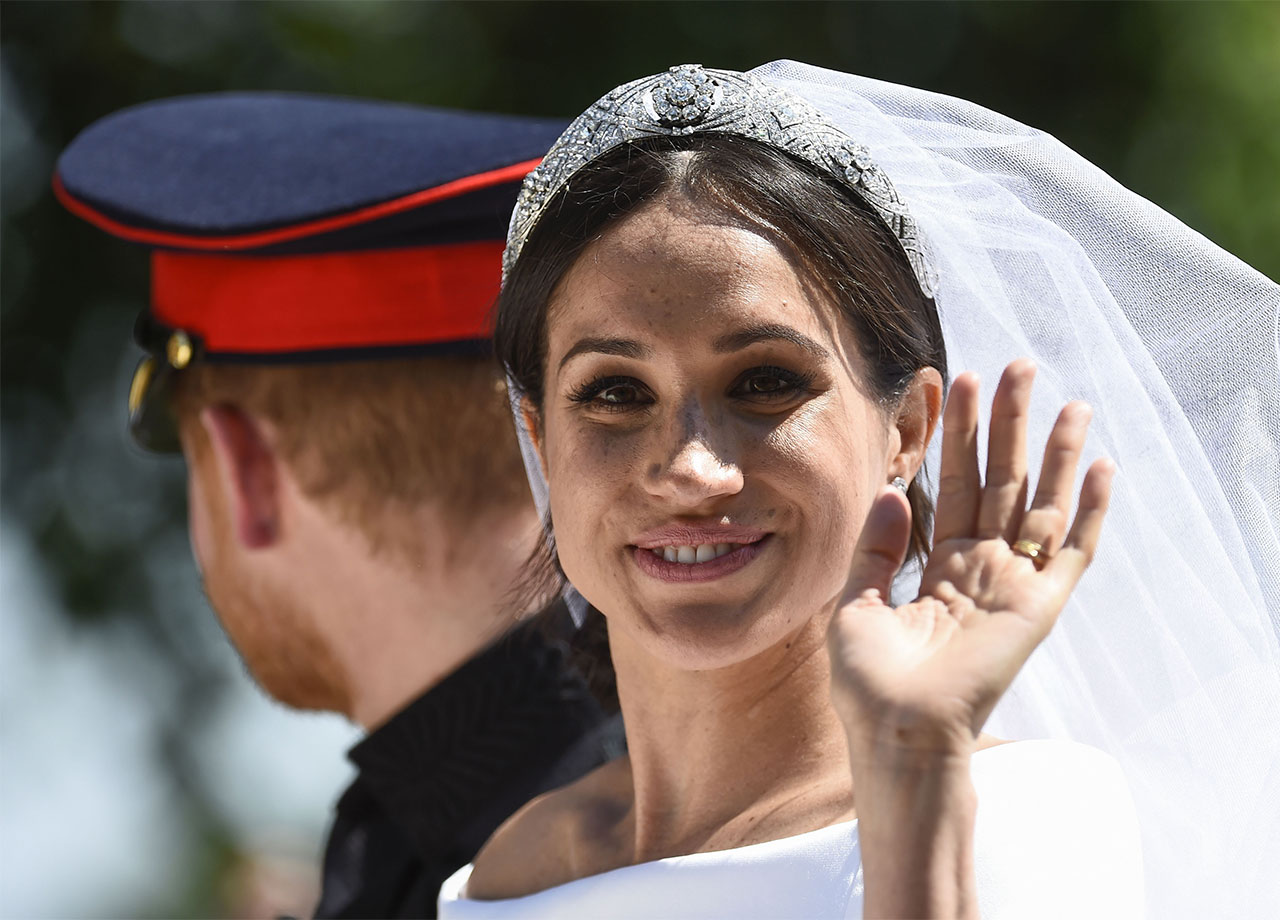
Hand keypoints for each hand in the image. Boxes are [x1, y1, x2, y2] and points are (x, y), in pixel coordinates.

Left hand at [829, 360, 1113, 762]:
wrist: (896, 731)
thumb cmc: (869, 682)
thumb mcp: (856, 603)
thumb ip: (875, 548)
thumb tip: (890, 489)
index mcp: (939, 563)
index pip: (954, 483)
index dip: (958, 434)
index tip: (959, 382)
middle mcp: (982, 566)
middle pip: (1000, 478)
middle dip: (1009, 422)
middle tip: (1017, 365)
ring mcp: (1014, 582)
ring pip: (1041, 501)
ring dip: (1056, 451)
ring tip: (1067, 399)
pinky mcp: (1039, 605)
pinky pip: (1073, 550)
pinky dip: (1090, 509)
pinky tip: (1103, 466)